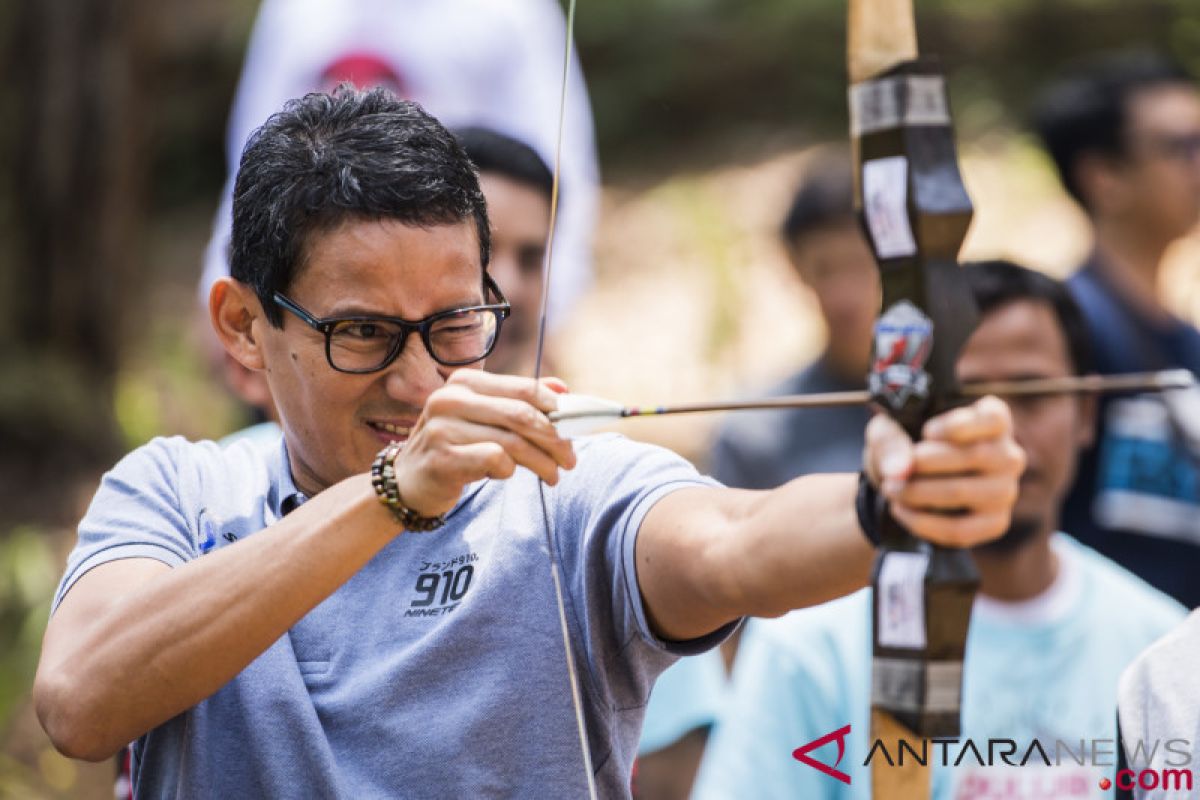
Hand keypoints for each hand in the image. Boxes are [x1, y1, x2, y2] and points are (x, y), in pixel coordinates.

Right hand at [390, 371, 577, 516]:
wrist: (408, 480)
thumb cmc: (454, 446)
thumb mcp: (483, 416)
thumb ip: (519, 400)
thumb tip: (564, 390)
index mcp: (466, 382)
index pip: (524, 388)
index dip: (557, 409)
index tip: (576, 428)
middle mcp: (451, 398)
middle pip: (522, 414)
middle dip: (555, 439)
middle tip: (570, 459)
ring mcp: (443, 427)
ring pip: (513, 441)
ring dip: (541, 462)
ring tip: (552, 475)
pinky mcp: (442, 457)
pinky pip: (494, 460)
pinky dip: (509, 470)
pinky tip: (507, 475)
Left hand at [863, 395, 1024, 547]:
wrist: (901, 481)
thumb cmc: (903, 444)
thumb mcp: (888, 431)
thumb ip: (890, 442)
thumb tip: (899, 470)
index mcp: (992, 419)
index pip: (992, 419)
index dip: (958, 425)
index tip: (927, 432)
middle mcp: (1008, 455)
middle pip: (975, 455)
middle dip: (924, 464)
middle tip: (893, 470)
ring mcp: (1005, 491)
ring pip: (963, 492)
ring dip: (918, 493)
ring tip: (891, 489)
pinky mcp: (995, 523)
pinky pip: (961, 529)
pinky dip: (923, 522)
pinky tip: (901, 510)